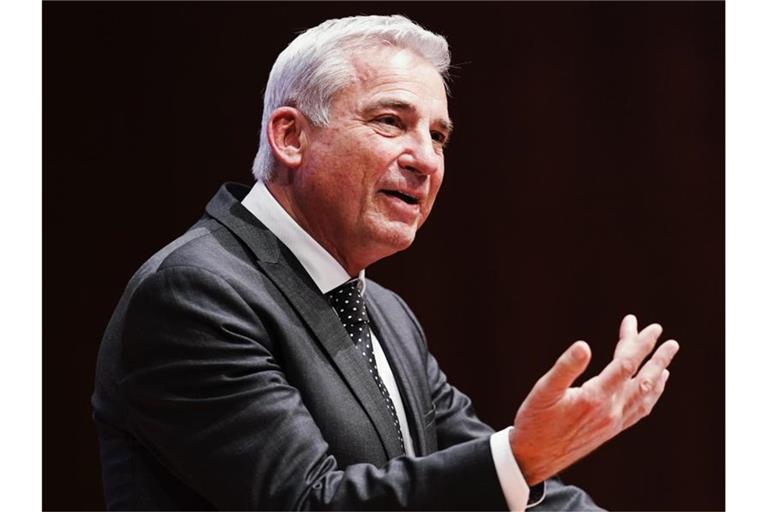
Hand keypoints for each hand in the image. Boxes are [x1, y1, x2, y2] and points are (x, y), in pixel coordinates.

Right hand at [509, 315, 679, 484]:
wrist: (534, 458)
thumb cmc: (535, 421)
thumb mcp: (544, 390)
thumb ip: (566, 367)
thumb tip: (584, 345)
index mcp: (596, 398)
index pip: (626, 365)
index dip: (640, 344)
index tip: (652, 328)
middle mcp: (610, 412)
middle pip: (643, 380)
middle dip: (657, 358)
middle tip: (670, 341)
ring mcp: (613, 423)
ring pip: (645, 396)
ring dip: (657, 377)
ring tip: (666, 363)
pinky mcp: (610, 430)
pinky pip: (639, 410)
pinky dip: (651, 396)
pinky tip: (651, 389)